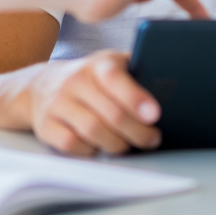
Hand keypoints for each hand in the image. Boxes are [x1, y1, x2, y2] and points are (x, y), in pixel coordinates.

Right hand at [26, 51, 161, 155]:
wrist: (42, 85)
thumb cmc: (92, 79)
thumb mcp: (112, 66)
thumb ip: (138, 72)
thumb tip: (173, 87)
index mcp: (97, 64)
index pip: (115, 79)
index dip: (135, 98)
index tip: (155, 115)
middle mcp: (74, 81)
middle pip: (111, 114)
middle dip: (137, 132)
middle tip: (152, 139)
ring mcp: (58, 103)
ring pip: (94, 132)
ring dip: (118, 144)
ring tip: (129, 145)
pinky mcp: (46, 125)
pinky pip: (73, 145)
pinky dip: (91, 150)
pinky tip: (99, 146)